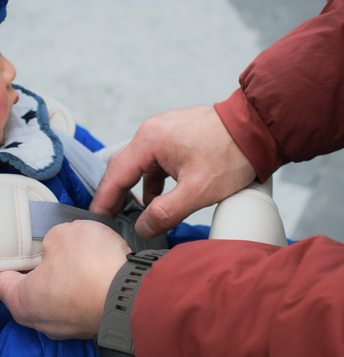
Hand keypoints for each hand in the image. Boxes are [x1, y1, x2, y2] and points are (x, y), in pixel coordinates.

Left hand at [0, 220, 128, 339]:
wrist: (136, 293)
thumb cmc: (93, 269)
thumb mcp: (61, 234)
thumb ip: (49, 238)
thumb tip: (54, 244)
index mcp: (22, 302)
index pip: (0, 279)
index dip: (4, 257)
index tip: (8, 246)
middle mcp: (41, 321)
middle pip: (28, 288)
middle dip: (36, 265)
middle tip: (44, 244)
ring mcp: (68, 326)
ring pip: (56, 295)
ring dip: (62, 275)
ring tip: (74, 253)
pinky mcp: (91, 324)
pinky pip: (79, 301)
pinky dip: (82, 285)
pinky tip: (92, 267)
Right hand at [90, 106, 255, 237]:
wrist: (260, 128)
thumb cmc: (233, 153)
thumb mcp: (197, 191)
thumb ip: (165, 213)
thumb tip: (143, 228)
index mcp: (149, 141)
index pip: (115, 175)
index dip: (104, 200)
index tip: (96, 218)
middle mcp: (150, 131)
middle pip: (122, 168)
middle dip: (116, 195)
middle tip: (111, 218)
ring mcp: (162, 131)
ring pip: (139, 165)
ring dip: (138, 189)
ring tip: (142, 213)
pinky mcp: (175, 135)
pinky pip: (154, 160)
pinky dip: (153, 180)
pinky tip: (163, 197)